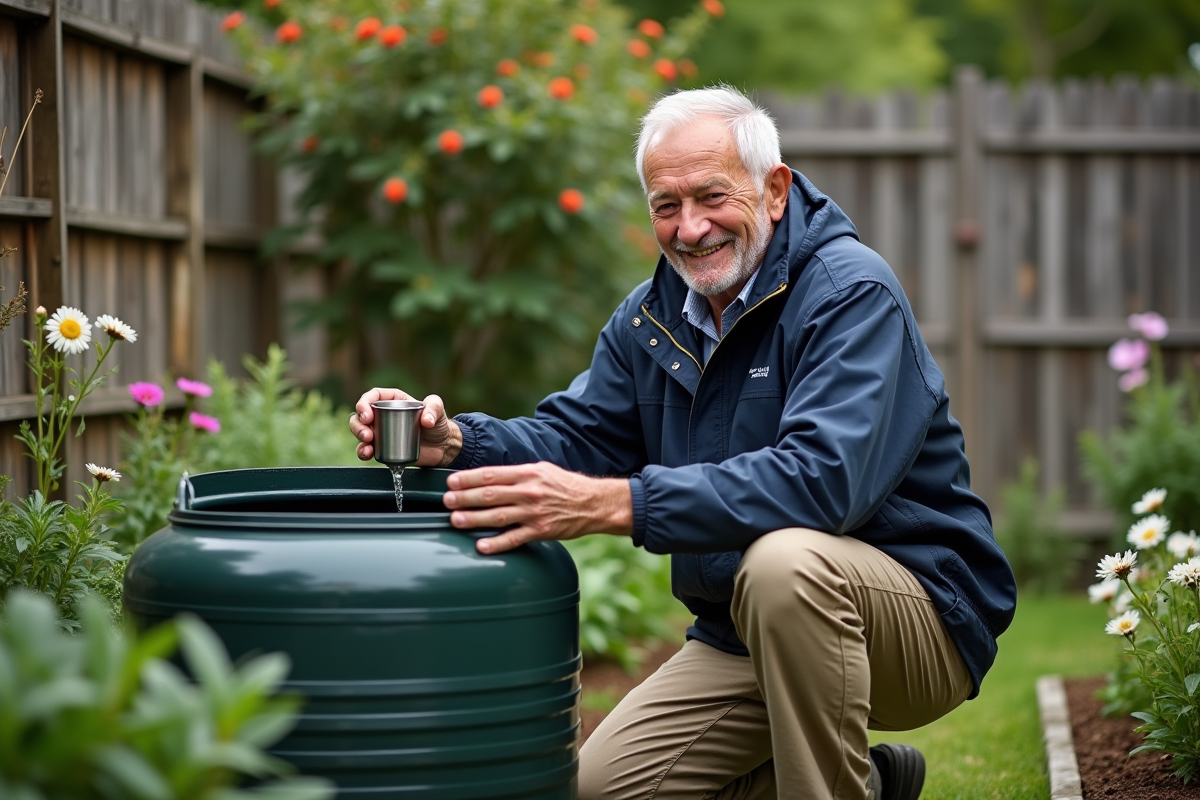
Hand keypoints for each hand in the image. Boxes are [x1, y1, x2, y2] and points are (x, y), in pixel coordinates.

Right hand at [350, 388, 462, 466]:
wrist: (442, 447)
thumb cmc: (438, 424)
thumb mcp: (439, 410)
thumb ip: (434, 408)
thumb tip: (425, 420)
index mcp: (393, 400)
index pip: (373, 396)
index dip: (364, 403)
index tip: (367, 415)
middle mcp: (383, 414)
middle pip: (361, 415)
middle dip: (358, 424)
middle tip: (368, 434)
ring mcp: (381, 432)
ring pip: (360, 431)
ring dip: (358, 436)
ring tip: (368, 443)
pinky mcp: (383, 448)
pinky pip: (367, 449)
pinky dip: (363, 451)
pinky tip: (367, 454)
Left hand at [442, 462, 632, 553]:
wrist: (594, 503)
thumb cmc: (564, 486)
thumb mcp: (541, 471)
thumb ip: (516, 475)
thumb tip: (487, 478)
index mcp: (528, 473)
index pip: (492, 474)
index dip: (469, 479)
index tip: (451, 482)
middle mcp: (530, 492)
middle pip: (491, 494)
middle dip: (465, 498)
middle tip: (446, 501)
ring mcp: (535, 513)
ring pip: (498, 516)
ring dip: (474, 519)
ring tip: (455, 520)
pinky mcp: (541, 531)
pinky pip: (515, 538)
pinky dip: (497, 543)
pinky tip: (481, 546)